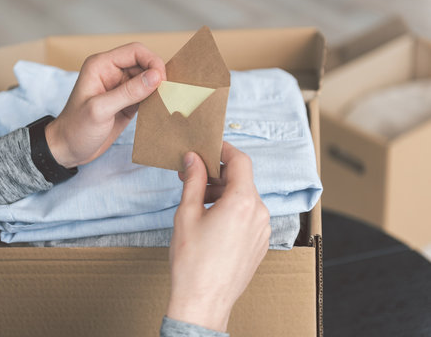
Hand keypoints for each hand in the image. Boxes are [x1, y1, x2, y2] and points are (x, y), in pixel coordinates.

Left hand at [45, 42, 165, 167]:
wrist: (68, 150)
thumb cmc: (76, 129)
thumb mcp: (100, 110)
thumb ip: (128, 92)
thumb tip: (156, 76)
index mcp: (101, 65)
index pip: (135, 51)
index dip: (152, 61)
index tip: (163, 80)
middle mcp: (112, 72)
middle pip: (144, 64)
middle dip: (158, 75)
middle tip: (168, 92)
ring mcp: (120, 88)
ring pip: (148, 79)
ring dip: (158, 88)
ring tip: (167, 101)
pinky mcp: (127, 103)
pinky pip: (146, 95)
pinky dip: (155, 100)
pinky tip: (160, 109)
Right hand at [167, 142, 270, 331]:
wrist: (203, 301)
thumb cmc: (192, 261)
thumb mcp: (187, 214)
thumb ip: (194, 180)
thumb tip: (193, 158)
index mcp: (243, 201)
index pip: (240, 161)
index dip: (224, 149)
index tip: (208, 147)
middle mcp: (259, 213)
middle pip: (242, 180)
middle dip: (218, 174)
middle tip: (194, 177)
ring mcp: (262, 230)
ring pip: (246, 198)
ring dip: (225, 193)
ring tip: (200, 201)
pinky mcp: (260, 243)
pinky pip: (249, 216)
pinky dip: (233, 209)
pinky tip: (212, 220)